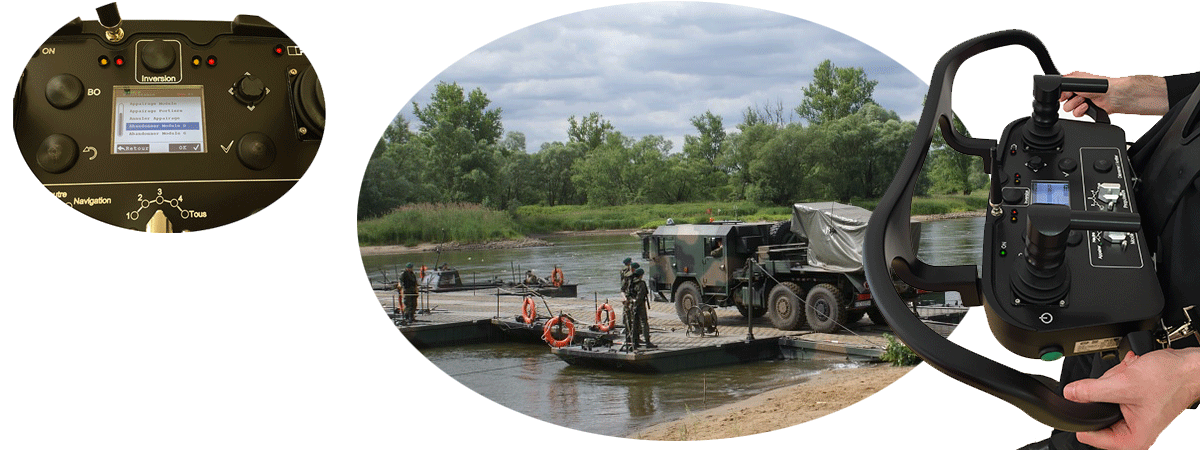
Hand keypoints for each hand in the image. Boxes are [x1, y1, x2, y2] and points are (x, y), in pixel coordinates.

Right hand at [1058, 71, 1168, 116]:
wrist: (1116, 96)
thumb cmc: (1102, 85)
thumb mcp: (1078, 80)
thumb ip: (1064, 82)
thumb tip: (1056, 85)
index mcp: (1075, 82)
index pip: (1060, 89)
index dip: (1062, 93)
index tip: (1067, 94)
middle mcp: (1078, 91)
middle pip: (1063, 100)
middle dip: (1071, 100)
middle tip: (1080, 96)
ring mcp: (1083, 101)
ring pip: (1069, 109)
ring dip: (1076, 106)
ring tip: (1086, 101)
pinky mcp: (1087, 109)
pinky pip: (1077, 115)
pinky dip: (1081, 112)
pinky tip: (1088, 107)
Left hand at [1063, 348, 1199, 449]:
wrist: (1188, 367)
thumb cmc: (1171, 380)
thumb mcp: (1124, 384)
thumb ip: (1091, 391)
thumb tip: (1069, 394)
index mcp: (1131, 439)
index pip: (1088, 435)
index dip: (1083, 416)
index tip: (1084, 401)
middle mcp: (1131, 432)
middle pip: (1095, 412)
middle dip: (1106, 391)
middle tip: (1121, 383)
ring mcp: (1131, 417)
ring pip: (1102, 397)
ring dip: (1114, 381)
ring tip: (1130, 376)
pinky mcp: (1131, 404)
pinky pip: (1113, 390)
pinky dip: (1120, 378)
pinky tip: (1133, 374)